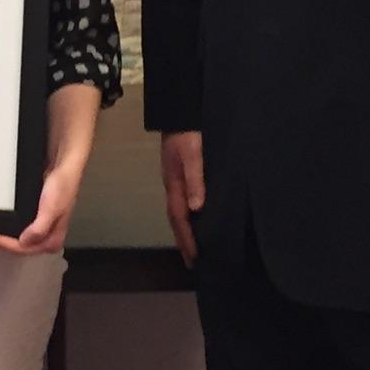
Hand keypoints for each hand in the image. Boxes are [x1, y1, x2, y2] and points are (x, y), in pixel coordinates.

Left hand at [0, 161, 79, 254]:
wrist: (64, 165)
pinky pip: (16, 227)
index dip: (2, 244)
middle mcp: (45, 238)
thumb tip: (24, 242)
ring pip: (16, 238)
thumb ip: (39, 228)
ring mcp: (40, 228)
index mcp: (52, 240)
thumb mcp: (51, 208)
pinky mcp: (34, 218)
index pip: (22, 248)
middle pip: (18, 246)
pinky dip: (4, 228)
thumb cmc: (60, 186)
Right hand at [159, 131, 205, 266]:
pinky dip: (189, 214)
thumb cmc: (187, 131)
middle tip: (193, 261)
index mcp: (174, 183)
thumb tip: (196, 209)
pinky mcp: (181, 170)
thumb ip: (195, 178)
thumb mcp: (192, 153)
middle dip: (184, 240)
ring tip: (194, 245)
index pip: (180, 218)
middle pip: (177, 218)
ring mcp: (176, 177)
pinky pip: (184, 199)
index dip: (188, 239)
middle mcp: (173, 184)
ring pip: (180, 209)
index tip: (195, 259)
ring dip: (185, 229)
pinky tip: (196, 215)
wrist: (179, 108)